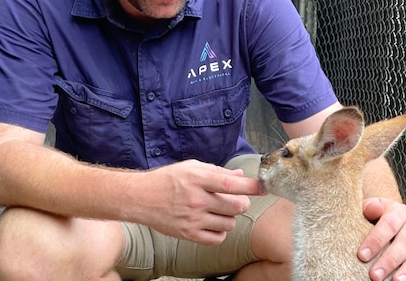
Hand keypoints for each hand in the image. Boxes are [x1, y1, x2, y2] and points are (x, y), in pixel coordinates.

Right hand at [141, 159, 263, 244]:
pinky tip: (213, 223)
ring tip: (219, 211)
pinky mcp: (188, 234)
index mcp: (198, 179)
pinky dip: (220, 231)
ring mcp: (193, 219)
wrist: (140, 198)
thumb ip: (217, 171)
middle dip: (241, 202)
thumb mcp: (191, 167)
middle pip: (236, 206)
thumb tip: (240, 177)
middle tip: (236, 200)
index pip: (232, 184)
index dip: (252, 187)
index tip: (265, 187)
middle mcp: (197, 199)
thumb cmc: (167, 179)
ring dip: (230, 217)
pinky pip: (217, 238)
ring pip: (229, 223)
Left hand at [358, 197, 405, 280]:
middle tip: (375, 275)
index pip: (389, 224)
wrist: (389, 220)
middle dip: (390, 260)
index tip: (362, 255)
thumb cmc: (374, 218)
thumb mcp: (368, 208)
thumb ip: (369, 207)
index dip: (376, 240)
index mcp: (399, 211)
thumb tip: (373, 208)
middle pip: (405, 241)